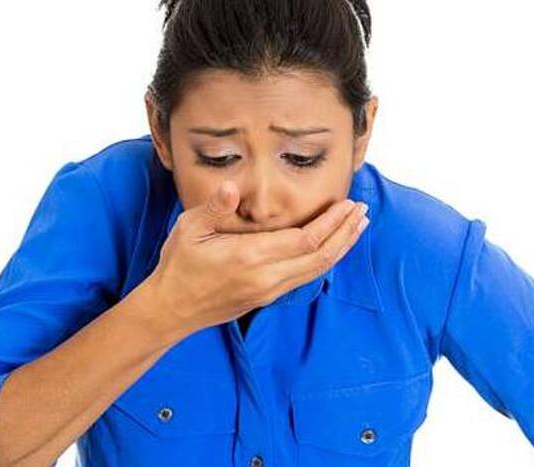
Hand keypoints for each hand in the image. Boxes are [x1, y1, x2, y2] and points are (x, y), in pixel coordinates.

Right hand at [144, 179, 369, 332]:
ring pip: (317, 270)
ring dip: (341, 247)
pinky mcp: (267, 297)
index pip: (306, 239)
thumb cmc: (178, 266)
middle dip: (346, 233)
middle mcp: (266, 277)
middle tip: (362, 212)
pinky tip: (331, 247)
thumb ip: (214, 208)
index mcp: (250, 257)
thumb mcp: (188, 230)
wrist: (171, 310)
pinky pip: (306, 277)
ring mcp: (269, 290)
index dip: (332, 223)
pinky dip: (325, 259)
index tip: (348, 205)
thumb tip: (230, 188)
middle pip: (321, 256)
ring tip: (357, 227)